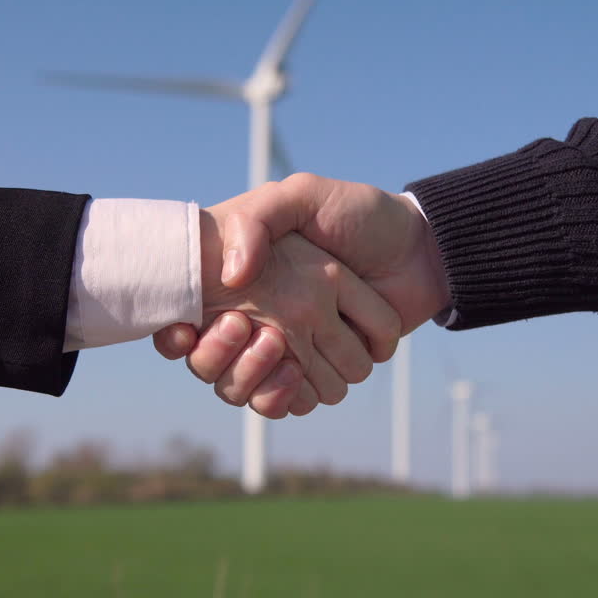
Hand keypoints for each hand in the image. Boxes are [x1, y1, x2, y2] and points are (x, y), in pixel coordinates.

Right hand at [173, 204, 400, 418]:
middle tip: (246, 326)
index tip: (182, 330)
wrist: (422, 251)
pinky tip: (294, 371)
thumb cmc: (360, 215)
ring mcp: (287, 348)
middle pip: (209, 367)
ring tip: (274, 343)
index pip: (184, 322)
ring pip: (244, 390)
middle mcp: (254, 317)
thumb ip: (261, 219)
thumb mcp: (304, 194)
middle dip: (220, 355)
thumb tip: (233, 276)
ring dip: (256, 375)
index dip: (175, 335)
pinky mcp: (318, 372)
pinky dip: (289, 395)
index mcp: (239, 279)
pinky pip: (288, 403)